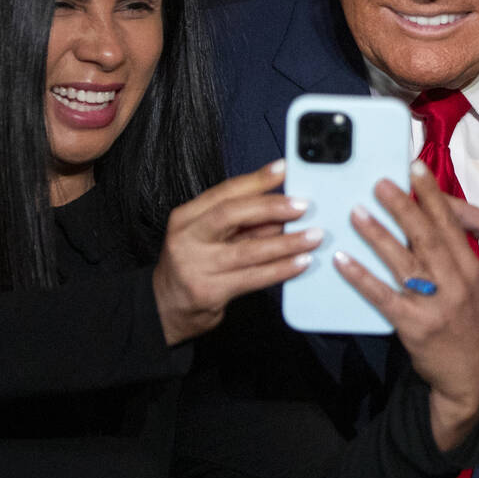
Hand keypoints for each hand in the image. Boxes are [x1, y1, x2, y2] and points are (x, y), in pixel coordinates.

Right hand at [152, 159, 319, 345]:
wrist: (166, 308)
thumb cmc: (194, 266)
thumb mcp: (210, 236)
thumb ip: (242, 222)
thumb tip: (284, 207)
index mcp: (187, 217)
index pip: (224, 192)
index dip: (256, 179)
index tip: (283, 169)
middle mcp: (187, 238)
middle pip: (232, 214)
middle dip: (272, 207)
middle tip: (303, 206)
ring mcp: (196, 266)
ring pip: (248, 249)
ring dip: (286, 242)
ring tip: (313, 236)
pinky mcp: (209, 292)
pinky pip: (253, 278)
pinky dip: (281, 269)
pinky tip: (300, 263)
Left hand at [338, 162, 478, 451]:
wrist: (471, 374)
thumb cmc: (465, 323)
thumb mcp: (469, 284)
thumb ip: (449, 255)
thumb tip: (420, 218)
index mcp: (470, 267)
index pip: (449, 223)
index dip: (431, 194)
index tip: (415, 167)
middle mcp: (456, 282)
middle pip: (427, 237)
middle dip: (403, 206)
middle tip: (379, 182)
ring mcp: (436, 305)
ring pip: (404, 262)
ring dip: (379, 234)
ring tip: (357, 212)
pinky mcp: (414, 326)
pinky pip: (383, 297)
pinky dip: (362, 277)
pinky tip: (343, 260)